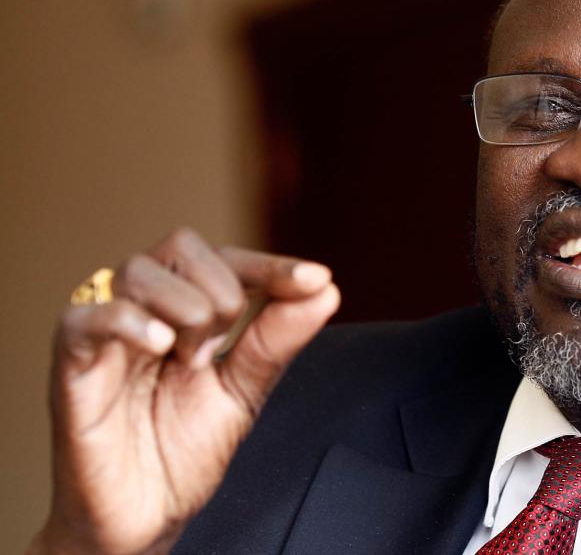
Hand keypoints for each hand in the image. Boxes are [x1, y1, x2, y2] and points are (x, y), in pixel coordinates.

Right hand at [28, 228, 340, 554]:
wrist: (143, 519)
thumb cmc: (181, 453)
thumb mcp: (243, 392)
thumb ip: (276, 340)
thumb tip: (325, 289)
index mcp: (182, 310)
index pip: (226, 259)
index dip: (271, 266)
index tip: (314, 279)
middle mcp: (142, 310)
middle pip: (182, 246)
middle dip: (222, 293)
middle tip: (217, 352)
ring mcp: (104, 333)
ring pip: (139, 270)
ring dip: (184, 311)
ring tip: (187, 362)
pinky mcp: (71, 365)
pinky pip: (87, 316)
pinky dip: (130, 321)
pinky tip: (162, 346)